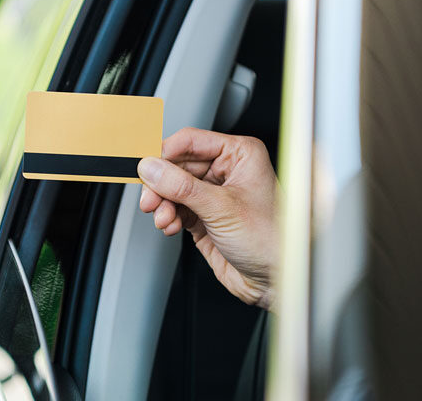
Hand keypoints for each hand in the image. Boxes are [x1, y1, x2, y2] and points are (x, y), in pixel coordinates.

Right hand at [138, 127, 278, 309]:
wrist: (276, 280)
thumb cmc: (272, 240)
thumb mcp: (222, 208)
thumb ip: (182, 186)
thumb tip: (151, 168)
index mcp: (240, 155)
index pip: (190, 142)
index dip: (164, 154)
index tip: (145, 168)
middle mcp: (227, 171)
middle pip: (176, 166)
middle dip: (160, 185)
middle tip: (150, 200)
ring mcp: (214, 194)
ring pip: (172, 188)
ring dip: (162, 204)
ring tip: (163, 217)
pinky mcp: (203, 216)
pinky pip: (175, 208)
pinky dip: (167, 217)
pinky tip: (170, 225)